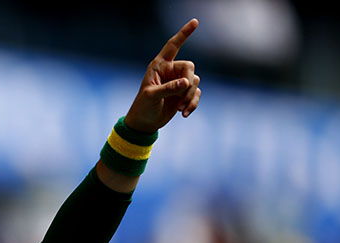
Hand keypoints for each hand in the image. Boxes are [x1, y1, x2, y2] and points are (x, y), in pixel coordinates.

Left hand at [124, 18, 200, 133]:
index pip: (172, 46)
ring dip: (189, 97)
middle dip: (188, 83)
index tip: (195, 22)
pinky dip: (192, 104)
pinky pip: (196, 93)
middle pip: (189, 68)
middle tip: (181, 98)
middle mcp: (170, 71)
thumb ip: (169, 88)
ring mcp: (178, 82)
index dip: (183, 34)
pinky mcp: (184, 93)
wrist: (145, 123)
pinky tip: (184, 114)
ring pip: (195, 82)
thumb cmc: (143, 107)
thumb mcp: (152, 96)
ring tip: (180, 109)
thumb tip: (187, 82)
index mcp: (159, 65)